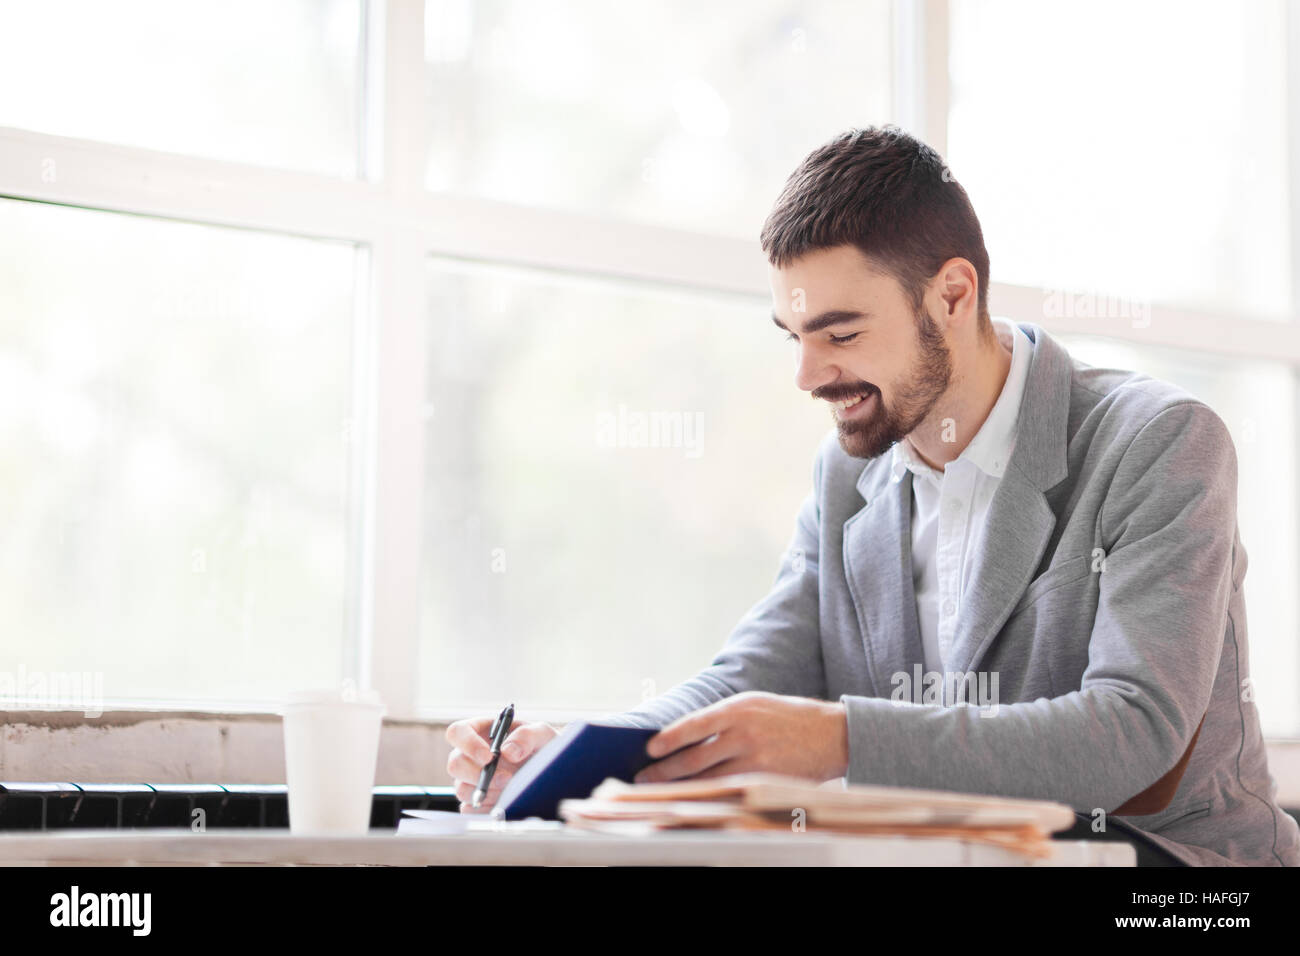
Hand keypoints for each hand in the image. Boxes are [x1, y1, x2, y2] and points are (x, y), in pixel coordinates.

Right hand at [444, 714, 557, 812]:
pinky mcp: (475, 801)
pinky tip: (505, 801)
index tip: (489, 756)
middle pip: (455, 764)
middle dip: (479, 774)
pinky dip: (487, 808)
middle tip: (506, 778)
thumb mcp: (541, 734)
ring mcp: (470, 779)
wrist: (552, 773)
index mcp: (480, 731)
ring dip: (486, 792)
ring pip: (461, 789)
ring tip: (511, 788)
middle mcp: (470, 755)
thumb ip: (527, 735)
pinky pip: (469, 809)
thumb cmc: (542, 748)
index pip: (457, 732)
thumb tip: (507, 751)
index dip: (468, 744)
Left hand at [634, 691, 847, 783]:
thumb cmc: (787, 717)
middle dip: (666, 771)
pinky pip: (729, 792)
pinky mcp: (767, 782)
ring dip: (682, 787)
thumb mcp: (755, 705)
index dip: (668, 739)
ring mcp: (756, 761)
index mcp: (739, 709)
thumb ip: (722, 719)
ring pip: (709, 780)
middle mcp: (745, 734)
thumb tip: (682, 738)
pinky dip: (708, 796)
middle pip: (695, 758)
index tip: (649, 749)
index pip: (694, 725)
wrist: (833, 734)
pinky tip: (694, 799)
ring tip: (662, 792)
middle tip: (644, 779)